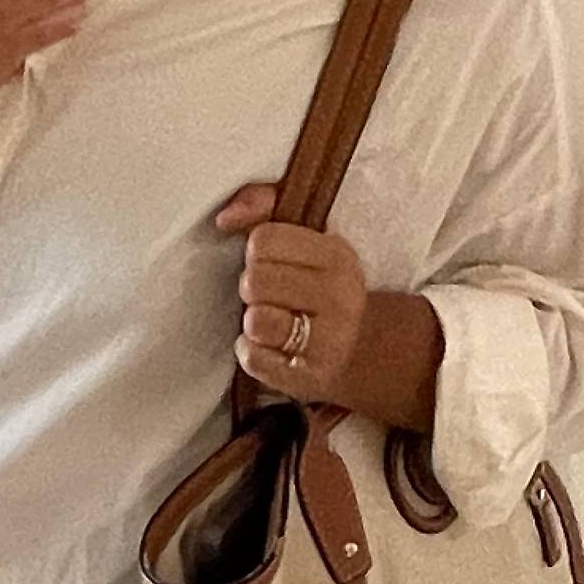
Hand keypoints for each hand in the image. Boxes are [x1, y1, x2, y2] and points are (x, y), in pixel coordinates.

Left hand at [213, 184, 369, 402]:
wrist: (359, 348)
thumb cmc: (317, 286)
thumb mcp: (304, 238)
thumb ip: (264, 205)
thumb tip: (224, 216)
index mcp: (336, 255)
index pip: (262, 241)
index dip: (257, 254)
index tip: (275, 266)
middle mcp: (339, 296)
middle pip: (254, 280)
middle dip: (253, 290)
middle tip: (271, 297)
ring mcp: (329, 340)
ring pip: (256, 321)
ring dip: (253, 323)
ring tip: (272, 322)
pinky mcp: (310, 377)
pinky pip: (253, 359)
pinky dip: (252, 353)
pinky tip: (271, 348)